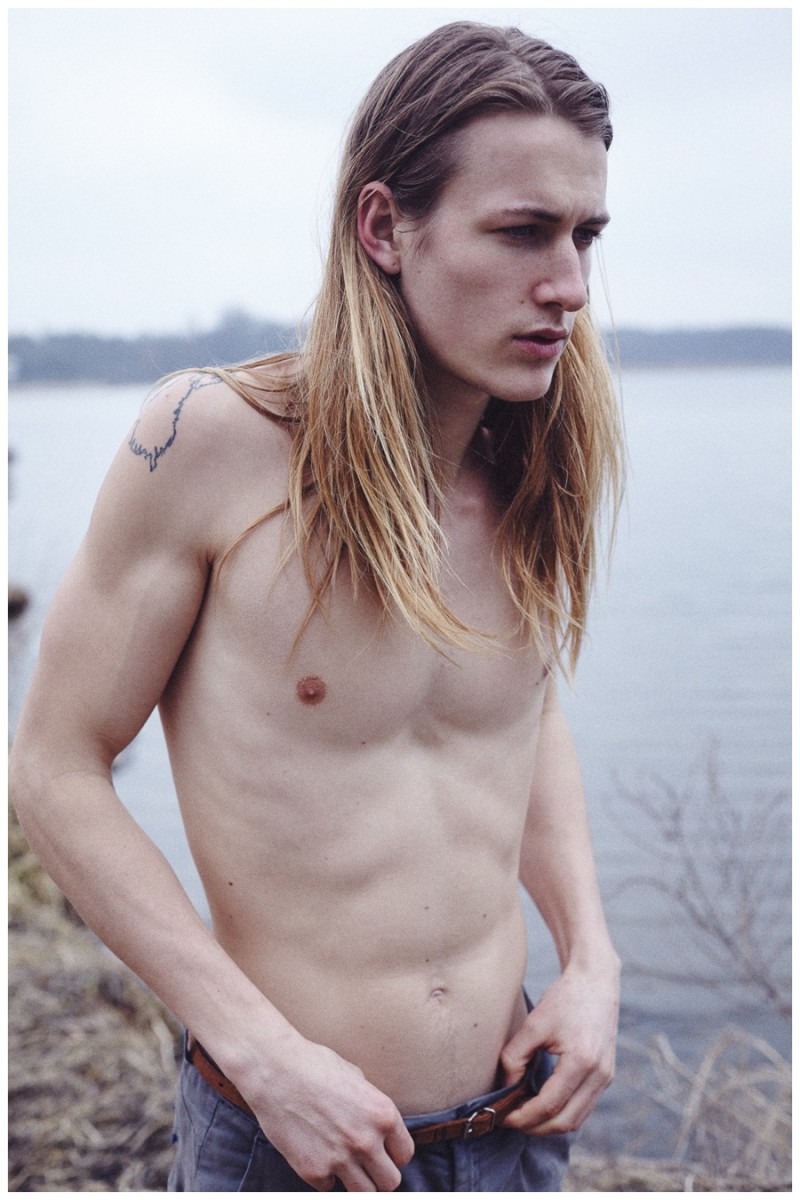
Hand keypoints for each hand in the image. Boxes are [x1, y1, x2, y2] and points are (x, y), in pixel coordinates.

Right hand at [238, 1036, 414, 1191]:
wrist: (274, 1069)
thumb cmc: (315, 1065)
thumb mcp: (356, 1077)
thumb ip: (371, 1107)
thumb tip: (379, 1127)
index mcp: (383, 1114)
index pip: (405, 1154)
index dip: (393, 1153)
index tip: (383, 1151)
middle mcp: (366, 1140)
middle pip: (390, 1182)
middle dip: (379, 1174)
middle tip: (366, 1164)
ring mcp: (340, 1159)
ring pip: (364, 1194)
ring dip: (356, 1182)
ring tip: (345, 1165)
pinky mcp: (313, 1171)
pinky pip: (329, 1187)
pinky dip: (325, 1176)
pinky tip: (316, 1154)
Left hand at [499, 960, 619, 1135]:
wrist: (596, 981)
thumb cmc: (565, 999)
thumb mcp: (534, 1023)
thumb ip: (516, 1056)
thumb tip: (507, 1086)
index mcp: (582, 1061)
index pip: (550, 1105)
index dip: (524, 1116)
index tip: (504, 1117)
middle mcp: (599, 1074)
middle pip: (566, 1121)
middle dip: (535, 1127)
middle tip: (511, 1120)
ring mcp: (606, 1077)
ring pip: (577, 1119)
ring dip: (549, 1124)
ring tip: (524, 1114)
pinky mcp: (606, 1076)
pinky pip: (584, 1107)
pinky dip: (563, 1112)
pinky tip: (542, 1103)